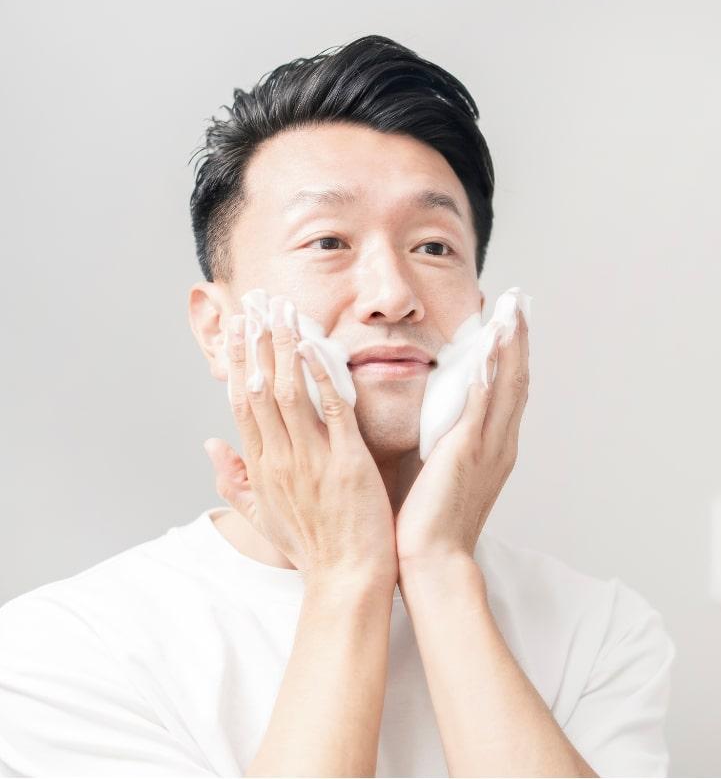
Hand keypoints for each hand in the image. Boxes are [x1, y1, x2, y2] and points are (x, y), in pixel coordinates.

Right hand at [204, 296, 397, 586]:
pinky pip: (333, 414)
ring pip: (291, 394)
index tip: (238, 328)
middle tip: (256, 303)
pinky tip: (319, 349)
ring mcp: (312, 461)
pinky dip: (324, 379)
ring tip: (283, 313)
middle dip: (257, 343)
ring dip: (286, 349)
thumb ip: (233, 480)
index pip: (243, 404)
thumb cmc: (312, 549)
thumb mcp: (262, 517)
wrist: (347, 580)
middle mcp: (281, 460)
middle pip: (261, 390)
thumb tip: (210, 445)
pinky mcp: (347, 465)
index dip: (239, 362)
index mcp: (262, 469)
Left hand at [395, 309, 528, 565]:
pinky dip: (491, 373)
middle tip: (519, 301)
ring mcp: (488, 446)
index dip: (512, 354)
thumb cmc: (430, 526)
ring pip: (507, 384)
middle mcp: (500, 443)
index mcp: (494, 448)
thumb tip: (436, 425)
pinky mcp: (468, 451)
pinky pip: (484, 404)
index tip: (510, 322)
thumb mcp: (442, 475)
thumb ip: (445, 445)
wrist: (434, 561)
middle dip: (519, 338)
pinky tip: (491, 347)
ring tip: (512, 310)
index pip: (508, 391)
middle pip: (517, 379)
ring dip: (511, 345)